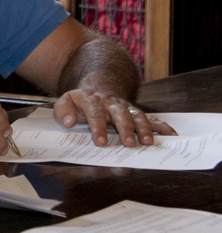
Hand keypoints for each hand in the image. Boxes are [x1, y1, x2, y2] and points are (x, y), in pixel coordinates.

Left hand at [54, 89, 176, 146]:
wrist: (97, 89)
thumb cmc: (81, 101)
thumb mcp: (65, 101)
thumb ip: (63, 111)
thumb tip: (69, 122)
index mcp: (92, 101)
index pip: (95, 114)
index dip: (98, 128)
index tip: (100, 142)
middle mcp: (112, 104)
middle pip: (120, 114)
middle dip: (125, 129)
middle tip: (129, 144)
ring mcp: (126, 108)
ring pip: (137, 116)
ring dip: (144, 128)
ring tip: (148, 142)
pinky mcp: (136, 113)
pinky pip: (151, 119)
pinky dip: (162, 126)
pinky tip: (170, 135)